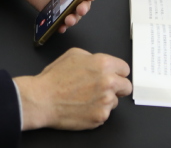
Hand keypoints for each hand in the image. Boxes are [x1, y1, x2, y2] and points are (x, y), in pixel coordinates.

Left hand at [3, 0, 100, 32]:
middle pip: (84, 3)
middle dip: (85, 8)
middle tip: (81, 8)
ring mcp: (65, 3)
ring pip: (75, 13)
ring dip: (75, 18)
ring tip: (69, 19)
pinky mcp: (55, 11)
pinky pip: (61, 21)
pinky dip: (62, 25)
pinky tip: (61, 26)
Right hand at [13, 48, 131, 129]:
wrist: (43, 99)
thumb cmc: (54, 78)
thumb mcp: (73, 55)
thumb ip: (93, 58)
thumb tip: (100, 64)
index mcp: (103, 64)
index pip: (125, 69)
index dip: (118, 72)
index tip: (114, 76)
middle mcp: (108, 82)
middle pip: (127, 87)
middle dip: (118, 87)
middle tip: (104, 88)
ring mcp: (106, 101)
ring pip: (115, 102)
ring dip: (105, 100)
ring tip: (86, 98)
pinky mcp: (101, 116)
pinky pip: (105, 114)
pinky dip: (96, 111)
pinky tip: (83, 106)